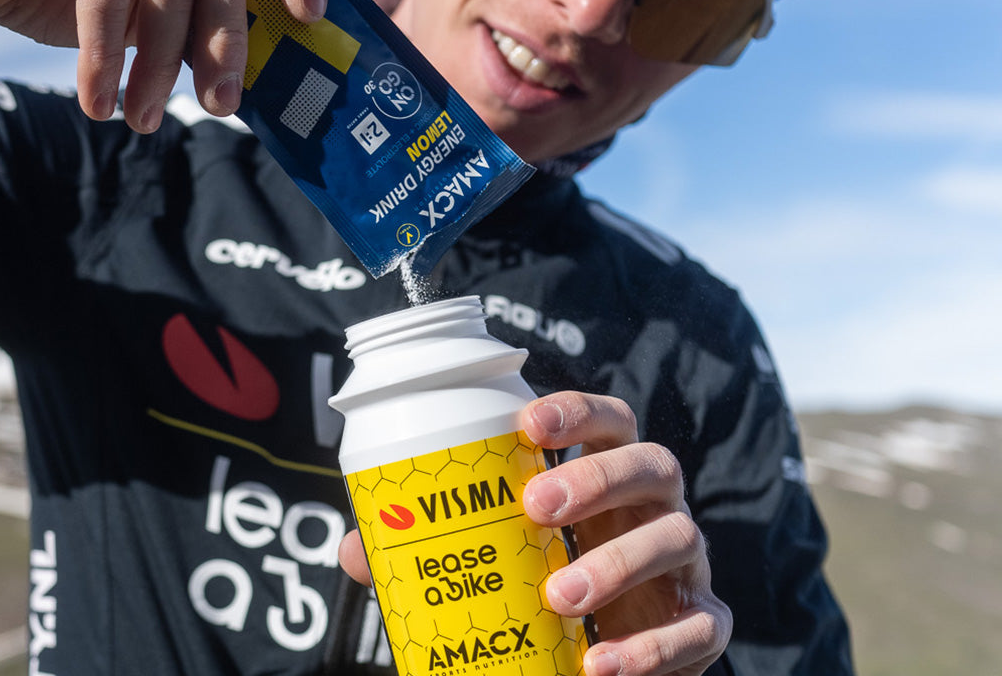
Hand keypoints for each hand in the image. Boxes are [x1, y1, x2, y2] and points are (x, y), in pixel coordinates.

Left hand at [336, 390, 730, 675]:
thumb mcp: (504, 555)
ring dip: (617, 562)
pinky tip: (598, 665)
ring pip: (676, 537)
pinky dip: (653, 649)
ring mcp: (686, 561)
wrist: (611, 654)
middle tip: (535, 508)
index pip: (610, 419)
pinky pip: (700, 626)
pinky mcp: (704, 621)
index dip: (577, 410)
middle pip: (651, 464)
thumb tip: (356, 548)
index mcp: (608, 472)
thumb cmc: (552, 579)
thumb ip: (438, 547)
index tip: (526, 425)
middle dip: (595, 478)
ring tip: (557, 597)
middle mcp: (654, 504)